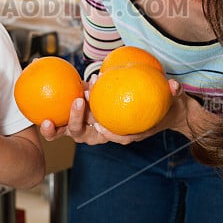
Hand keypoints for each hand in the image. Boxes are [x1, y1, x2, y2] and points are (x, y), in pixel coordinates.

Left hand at [40, 78, 192, 144]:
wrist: (159, 109)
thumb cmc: (163, 106)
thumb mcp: (172, 100)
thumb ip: (172, 93)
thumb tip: (175, 85)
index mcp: (124, 133)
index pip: (113, 137)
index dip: (105, 132)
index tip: (101, 122)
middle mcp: (106, 132)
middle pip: (86, 135)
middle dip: (78, 122)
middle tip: (80, 100)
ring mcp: (93, 125)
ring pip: (72, 130)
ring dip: (60, 123)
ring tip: (51, 111)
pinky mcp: (85, 115)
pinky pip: (67, 115)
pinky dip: (56, 110)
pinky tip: (47, 93)